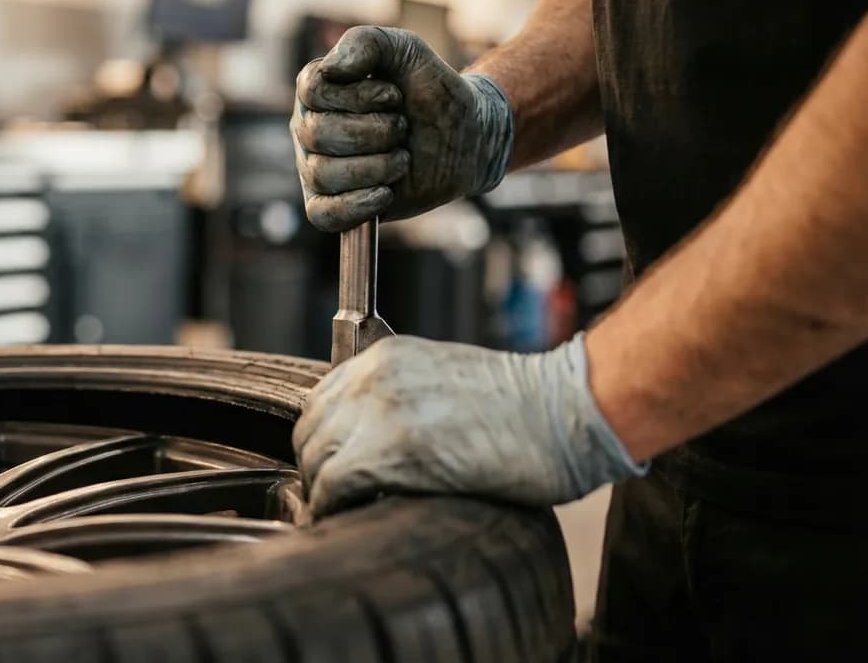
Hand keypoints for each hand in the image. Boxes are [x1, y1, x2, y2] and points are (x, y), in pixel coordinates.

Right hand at [292, 26, 515, 231]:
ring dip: (376, 166)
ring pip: (323, 174)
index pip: (313, 91)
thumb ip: (368, 42)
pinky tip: (385, 194)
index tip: (394, 95)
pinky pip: (323, 215)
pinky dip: (356, 206)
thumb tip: (330, 68)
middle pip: (318, 134)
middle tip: (403, 128)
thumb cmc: (432, 91)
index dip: (359, 96)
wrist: (466, 136)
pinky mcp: (333, 205)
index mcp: (318, 91)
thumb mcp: (408, 51)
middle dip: (375, 132)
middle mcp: (309, 129)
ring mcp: (317, 169)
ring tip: (403, 158)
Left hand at [294, 334, 644, 516]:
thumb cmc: (526, 406)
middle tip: (333, 499)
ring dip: (322, 491)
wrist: (568, 411)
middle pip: (308, 430)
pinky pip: (332, 486)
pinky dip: (331, 508)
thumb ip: (402, 398)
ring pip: (314, 459)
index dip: (322, 440)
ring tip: (342, 514)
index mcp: (385, 356)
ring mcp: (379, 411)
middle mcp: (373, 377)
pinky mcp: (391, 450)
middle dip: (315, 467)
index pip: (320, 400)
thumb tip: (373, 441)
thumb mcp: (446, 381)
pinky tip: (348, 521)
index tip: (330, 467)